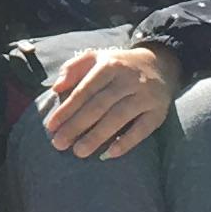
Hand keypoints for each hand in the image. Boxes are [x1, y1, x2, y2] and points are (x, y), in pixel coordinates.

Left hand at [40, 42, 181, 160]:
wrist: (159, 64)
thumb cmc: (118, 65)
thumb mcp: (96, 57)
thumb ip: (73, 68)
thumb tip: (56, 88)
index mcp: (109, 64)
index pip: (85, 89)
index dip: (67, 109)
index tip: (51, 126)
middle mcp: (128, 79)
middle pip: (99, 105)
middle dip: (77, 125)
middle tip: (60, 143)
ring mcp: (145, 96)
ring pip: (118, 118)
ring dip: (97, 136)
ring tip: (79, 151)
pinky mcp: (159, 112)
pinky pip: (142, 130)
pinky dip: (126, 142)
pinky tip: (109, 154)